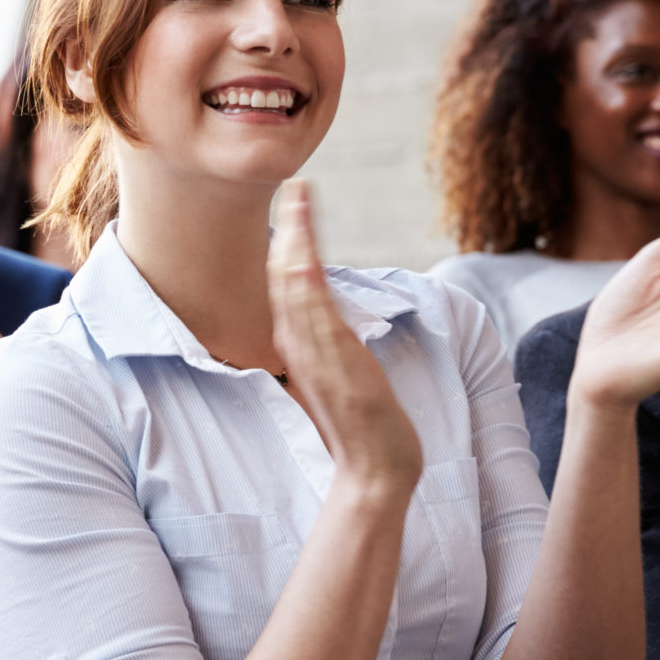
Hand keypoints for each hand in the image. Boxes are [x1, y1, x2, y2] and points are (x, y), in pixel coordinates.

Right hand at [267, 183, 421, 494]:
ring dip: (298, 239)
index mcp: (299, 347)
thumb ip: (327, 353)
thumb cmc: (360, 430)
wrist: (374, 472)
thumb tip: (328, 331)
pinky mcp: (335, 364)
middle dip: (291, 228)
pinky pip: (314, 314)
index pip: (288, 285)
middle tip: (295, 187)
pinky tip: (304, 251)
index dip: (288, 244)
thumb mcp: (339, 380)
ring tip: (301, 198)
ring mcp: (315, 354)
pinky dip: (306, 279)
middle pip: (285, 276)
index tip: (296, 209)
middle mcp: (300, 346)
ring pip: (296, 286)